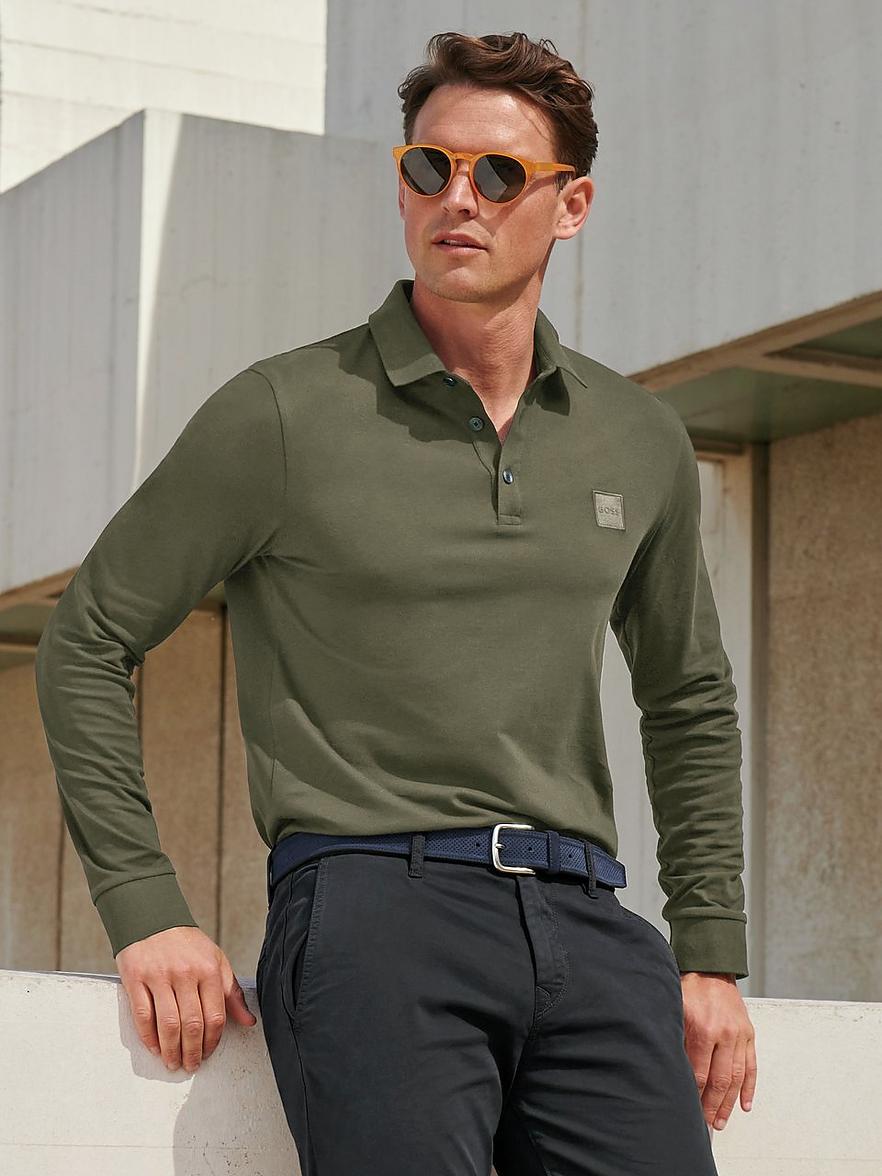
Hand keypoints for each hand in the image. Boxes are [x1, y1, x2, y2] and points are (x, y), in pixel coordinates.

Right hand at [116, 925, 257, 1071]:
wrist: (152, 919)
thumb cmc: (186, 943)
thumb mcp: (216, 960)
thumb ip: (232, 993)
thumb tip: (248, 1021)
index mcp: (209, 969)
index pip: (215, 1016)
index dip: (212, 1041)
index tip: (208, 1053)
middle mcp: (186, 974)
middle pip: (191, 1025)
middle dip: (192, 1052)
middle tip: (190, 1065)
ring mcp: (160, 977)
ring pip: (168, 1025)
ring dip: (171, 1050)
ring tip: (173, 1062)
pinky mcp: (136, 979)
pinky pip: (143, 1016)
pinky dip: (149, 1038)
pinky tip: (155, 1048)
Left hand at [680, 971, 756, 1131]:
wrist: (711, 969)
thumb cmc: (689, 988)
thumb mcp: (675, 1011)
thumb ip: (676, 1039)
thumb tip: (670, 1068)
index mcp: (704, 1029)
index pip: (699, 1072)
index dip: (695, 1094)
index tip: (689, 1109)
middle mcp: (724, 1035)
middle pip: (720, 1080)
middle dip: (712, 1105)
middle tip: (706, 1123)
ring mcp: (739, 1036)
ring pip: (736, 1078)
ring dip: (730, 1103)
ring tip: (722, 1121)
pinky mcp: (749, 1034)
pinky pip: (751, 1067)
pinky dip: (749, 1088)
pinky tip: (745, 1105)